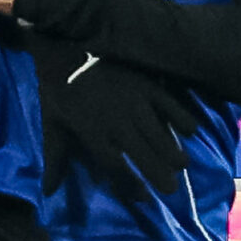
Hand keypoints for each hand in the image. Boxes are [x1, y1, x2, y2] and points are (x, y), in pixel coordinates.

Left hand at [25, 32, 201, 199]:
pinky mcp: (145, 82)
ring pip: (156, 131)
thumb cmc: (58, 87)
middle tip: (172, 190)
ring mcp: (133, 100)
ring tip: (182, 165)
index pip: (114, 165)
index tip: (143, 197)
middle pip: (140, 152)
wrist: (66, 43)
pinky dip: (180, 115)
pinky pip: (167, 102)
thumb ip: (55, 158)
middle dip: (157, 172)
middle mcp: (116, 120)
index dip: (129, 183)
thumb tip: (48, 192)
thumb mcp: (51, 122)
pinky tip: (191, 129)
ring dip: (171, 150)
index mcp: (91, 131)